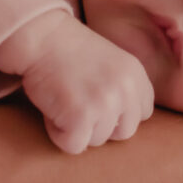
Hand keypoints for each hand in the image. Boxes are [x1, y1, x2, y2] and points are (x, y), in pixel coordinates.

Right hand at [21, 14, 153, 153]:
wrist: (40, 37)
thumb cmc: (67, 50)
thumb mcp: (110, 63)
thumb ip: (123, 89)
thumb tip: (122, 125)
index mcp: (135, 76)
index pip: (142, 114)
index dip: (118, 114)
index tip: (98, 101)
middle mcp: (125, 90)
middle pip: (123, 133)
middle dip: (100, 126)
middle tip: (78, 103)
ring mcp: (104, 104)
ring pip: (97, 141)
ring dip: (76, 128)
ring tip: (63, 100)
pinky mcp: (81, 117)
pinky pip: (74, 145)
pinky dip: (58, 133)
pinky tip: (53, 108)